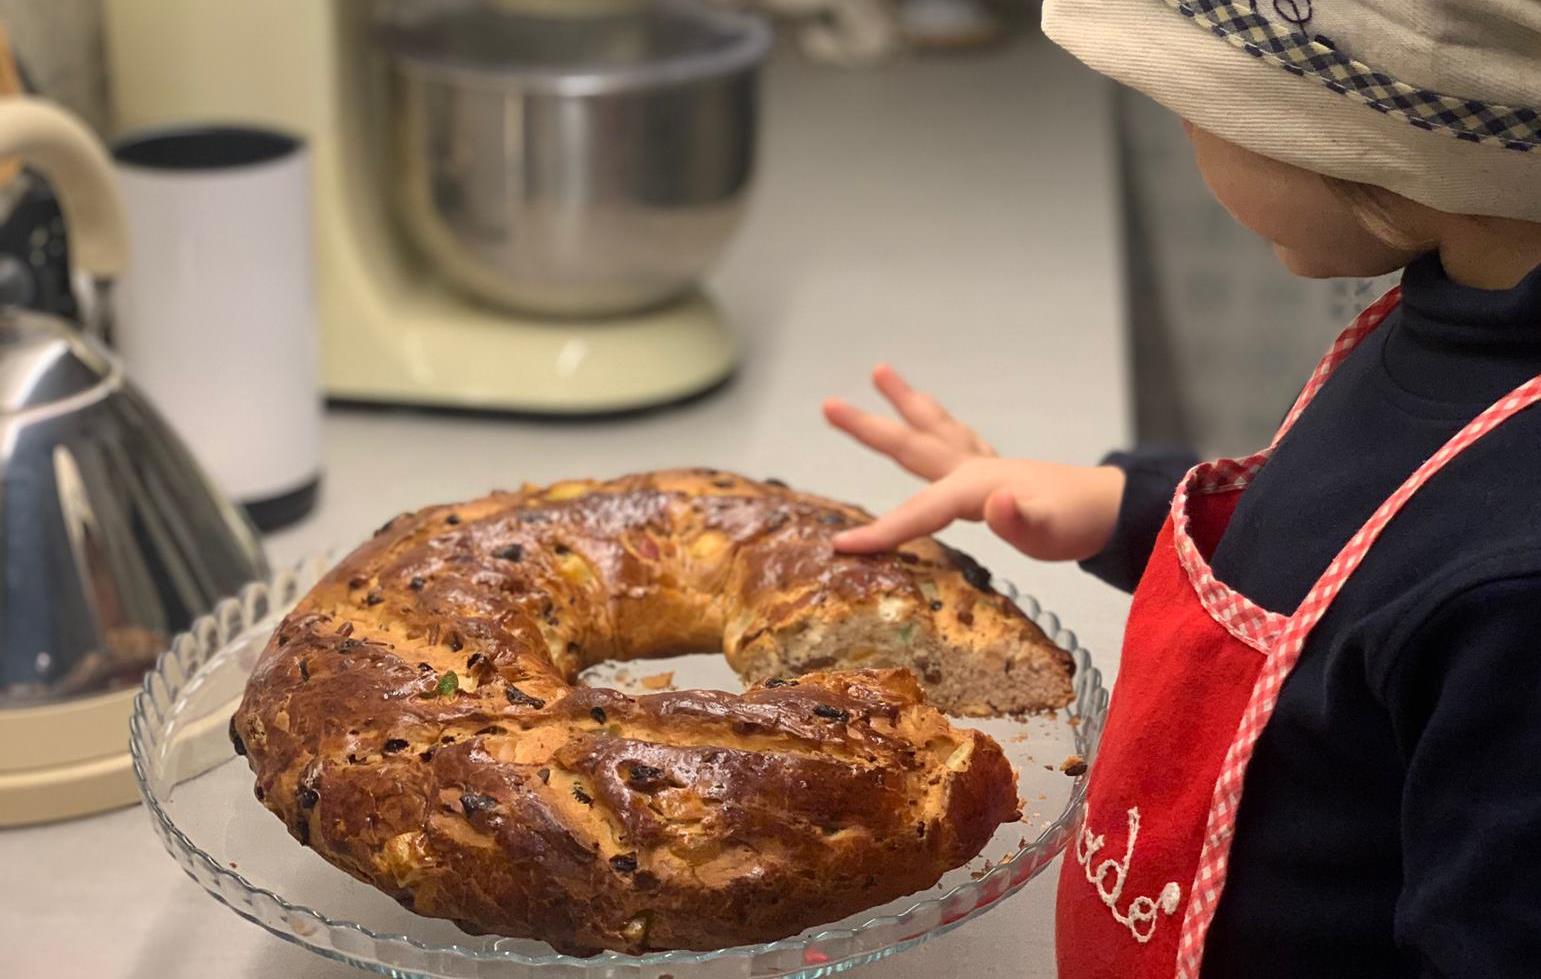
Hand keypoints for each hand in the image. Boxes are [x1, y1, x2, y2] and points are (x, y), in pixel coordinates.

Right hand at [823, 364, 1124, 559]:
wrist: (1113, 511)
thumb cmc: (1077, 525)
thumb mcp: (1049, 532)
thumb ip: (1018, 519)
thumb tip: (993, 501)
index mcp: (972, 485)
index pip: (916, 512)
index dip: (878, 530)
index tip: (840, 546)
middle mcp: (971, 468)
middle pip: (908, 446)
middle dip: (867, 427)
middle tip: (828, 403)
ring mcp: (982, 465)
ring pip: (932, 430)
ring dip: (904, 404)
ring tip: (881, 371)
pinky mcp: (994, 471)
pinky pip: (953, 441)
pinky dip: (934, 426)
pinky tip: (930, 421)